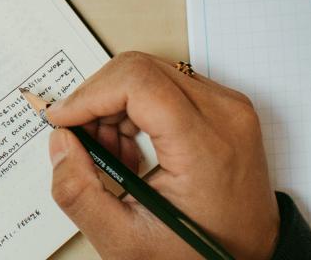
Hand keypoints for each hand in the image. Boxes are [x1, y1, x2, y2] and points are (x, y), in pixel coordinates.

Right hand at [43, 52, 279, 259]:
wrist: (250, 257)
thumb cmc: (198, 253)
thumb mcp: (126, 241)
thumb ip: (79, 194)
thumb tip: (60, 142)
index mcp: (206, 146)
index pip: (138, 82)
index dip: (89, 95)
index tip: (62, 119)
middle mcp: (224, 114)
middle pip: (139, 69)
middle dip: (98, 101)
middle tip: (85, 144)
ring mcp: (229, 106)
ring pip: (149, 71)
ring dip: (115, 106)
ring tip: (114, 156)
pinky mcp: (225, 105)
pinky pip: (166, 82)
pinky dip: (136, 107)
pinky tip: (134, 148)